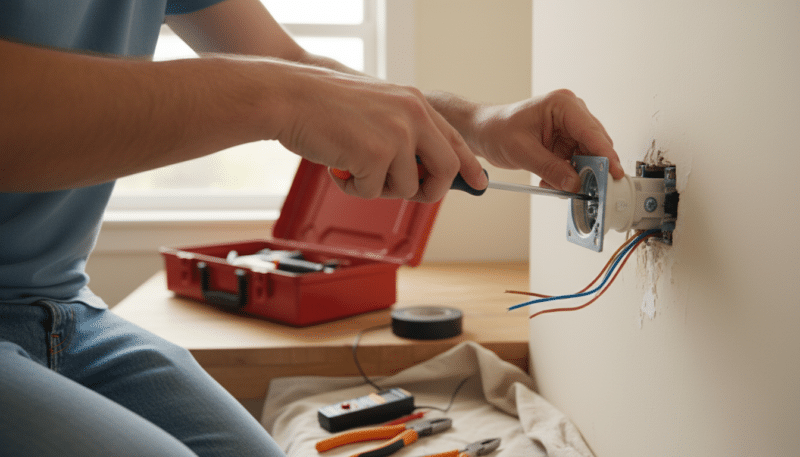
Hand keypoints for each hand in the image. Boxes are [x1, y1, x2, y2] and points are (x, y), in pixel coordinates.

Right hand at [271, 64, 486, 201]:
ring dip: (378, 187)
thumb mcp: (377, 107)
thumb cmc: (323, 104)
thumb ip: (404, 131)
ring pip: (405, 187)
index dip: (468, 165)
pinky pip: (373, 192)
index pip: (454, 139)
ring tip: (353, 166)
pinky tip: (338, 166)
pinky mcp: (375, 155)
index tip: (478, 181)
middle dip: (431, 191)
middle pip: (446, 170)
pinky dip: (353, 188)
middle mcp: (412, 117)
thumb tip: (423, 167)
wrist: (290, 97)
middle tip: (411, 193)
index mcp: (415, 103)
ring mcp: (396, 136)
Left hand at [470, 89, 622, 192]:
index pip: (591, 131)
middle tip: (592, 190)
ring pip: (588, 156)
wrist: (482, 131)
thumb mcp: (522, 151)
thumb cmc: (496, 129)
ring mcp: (569, 128)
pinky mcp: (564, 142)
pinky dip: (568, 175)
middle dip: (594, 169)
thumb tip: (574, 184)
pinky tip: (553, 182)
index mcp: (562, 105)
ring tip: (563, 187)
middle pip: (595, 145)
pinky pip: (576, 162)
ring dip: (579, 174)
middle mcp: (570, 113)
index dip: (605, 154)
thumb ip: (550, 168)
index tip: (614, 174)